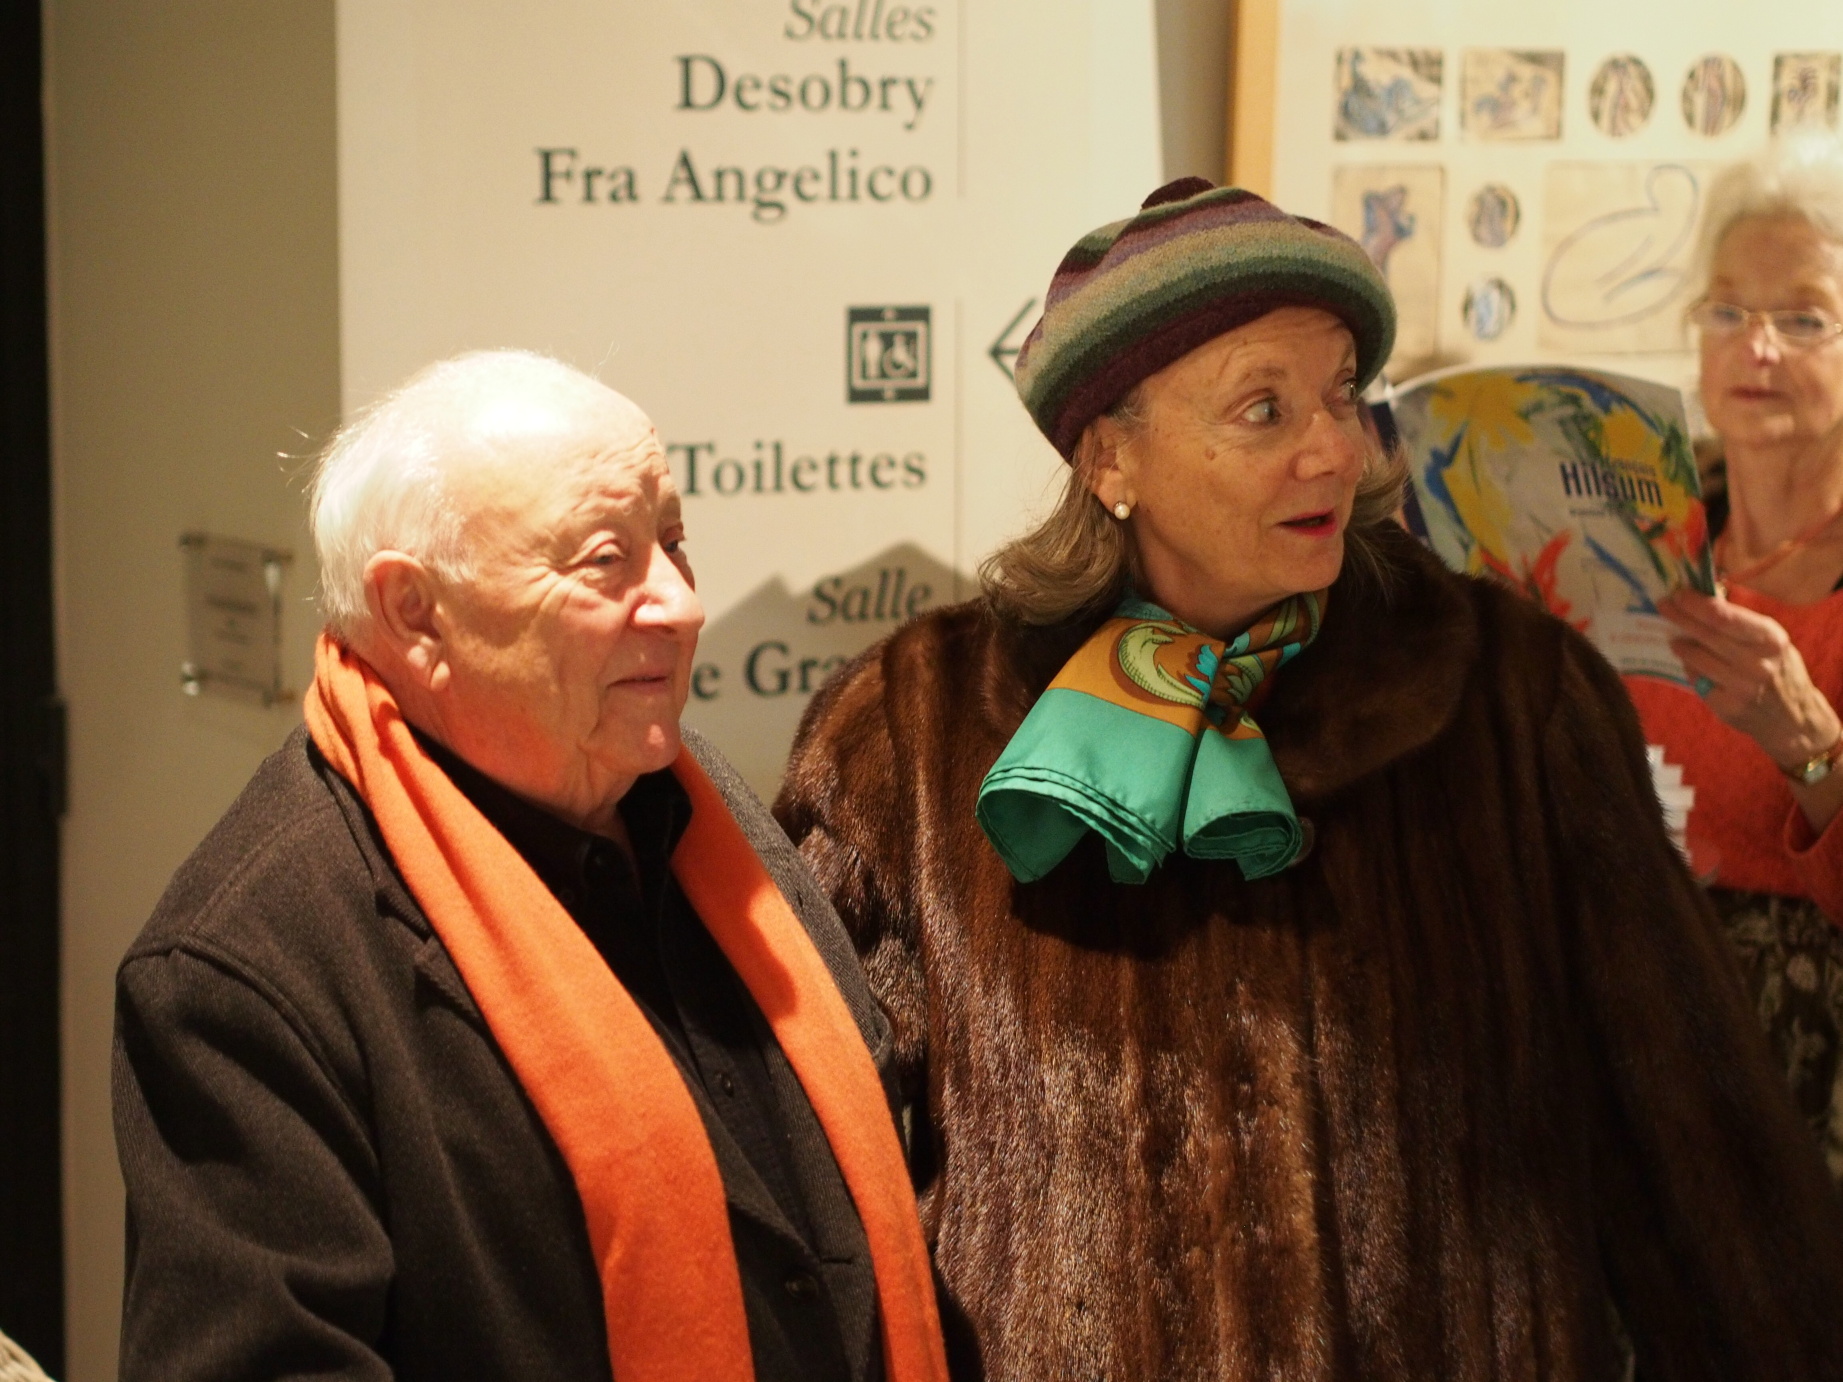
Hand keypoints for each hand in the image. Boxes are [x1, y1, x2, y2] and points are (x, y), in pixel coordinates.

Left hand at [1657, 588, 1841, 773]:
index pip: (1723, 617)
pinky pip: (1697, 680)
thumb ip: (1741, 624)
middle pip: (1706, 635)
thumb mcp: (1771, 642)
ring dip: (1681, 645)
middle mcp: (1757, 663)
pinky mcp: (1727, 706)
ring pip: (1696, 659)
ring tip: (1675, 639)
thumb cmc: (1777, 669)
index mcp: (1770, 640)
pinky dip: (1691, 669)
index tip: (1678, 594)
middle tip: (1663, 605)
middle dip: (1680, 617)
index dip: (1696, 604)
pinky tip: (1692, 665)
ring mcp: (1741, 687)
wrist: (1792, 717)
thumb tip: (1700, 602)